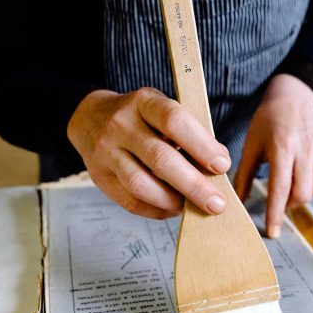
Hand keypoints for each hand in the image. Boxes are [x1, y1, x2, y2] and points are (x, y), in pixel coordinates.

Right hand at [67, 87, 230, 218]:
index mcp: (143, 102)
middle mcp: (120, 125)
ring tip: (194, 208)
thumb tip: (218, 165)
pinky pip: (130, 201)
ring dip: (173, 201)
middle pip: (160, 158)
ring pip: (141, 184)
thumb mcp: (162, 109)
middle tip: (217, 203)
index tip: (222, 165)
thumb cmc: (140, 117)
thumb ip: (189, 131)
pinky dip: (156, 210)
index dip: (201, 145)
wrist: (90, 118)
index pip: (173, 120)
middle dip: (193, 185)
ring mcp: (106, 152)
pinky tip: (173, 209)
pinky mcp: (99, 177)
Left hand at [233, 74, 312, 237]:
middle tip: (280, 199)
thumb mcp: (251, 145)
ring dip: (305, 195)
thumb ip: (243, 175)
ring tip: (294, 184)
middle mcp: (305, 149)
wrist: (291, 97)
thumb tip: (235, 203)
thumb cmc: (267, 122)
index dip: (275, 214)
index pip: (280, 189)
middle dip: (289, 205)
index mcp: (282, 148)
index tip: (272, 232)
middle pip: (303, 194)